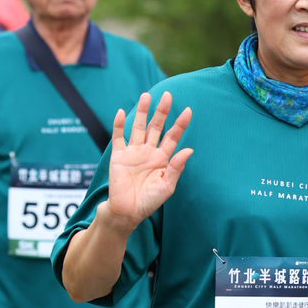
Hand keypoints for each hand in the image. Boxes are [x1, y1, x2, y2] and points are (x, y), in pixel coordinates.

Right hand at [105, 91, 192, 231]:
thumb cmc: (149, 202)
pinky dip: (119, 125)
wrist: (127, 212)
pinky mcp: (118, 156)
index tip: (188, 110)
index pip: (173, 137)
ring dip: (141, 112)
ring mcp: (133, 152)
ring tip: (146, 96)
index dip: (180, 124)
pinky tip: (121, 112)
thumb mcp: (167, 186)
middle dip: (161, 112)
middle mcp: (148, 152)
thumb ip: (176, 167)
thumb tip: (189, 149)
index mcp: (162, 159)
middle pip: (156, 127)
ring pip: (138, 127)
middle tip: (168, 95)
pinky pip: (118, 137)